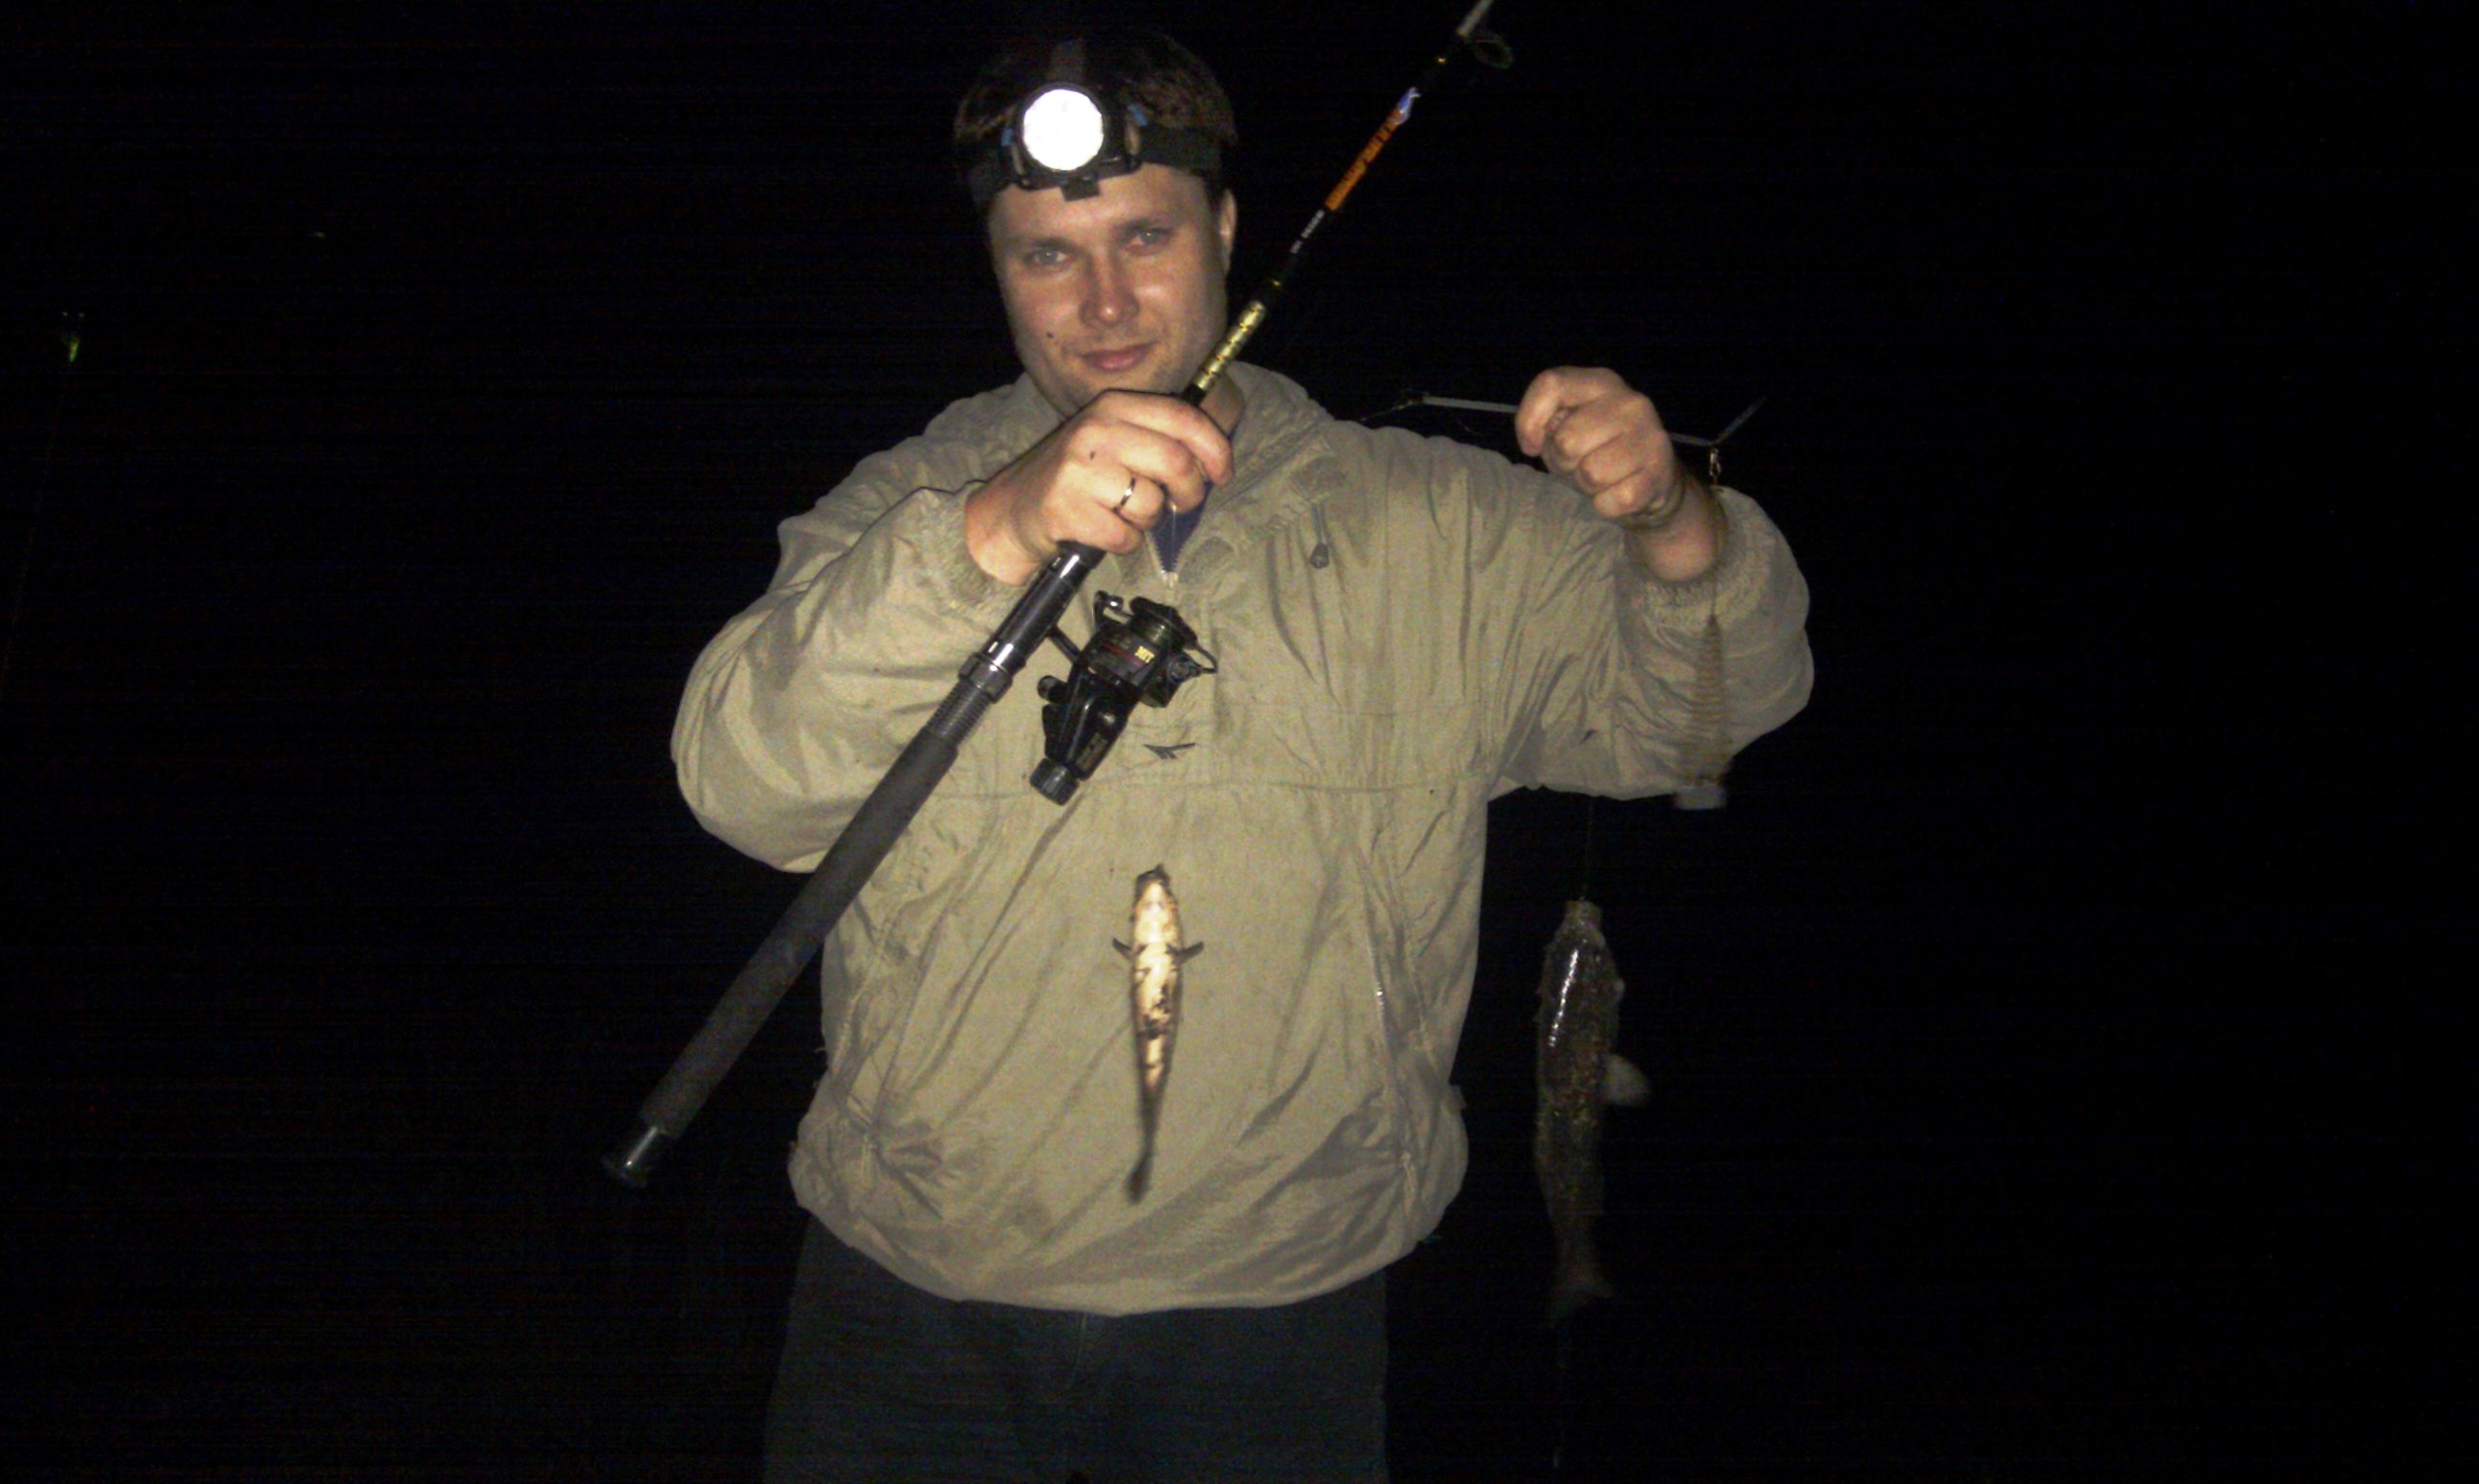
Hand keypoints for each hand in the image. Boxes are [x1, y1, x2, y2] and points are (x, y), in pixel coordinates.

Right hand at [965, 391, 1233, 585]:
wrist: (1011, 510)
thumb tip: (1215, 459)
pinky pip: (1126, 536)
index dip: (1215, 450)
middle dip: (1190, 493)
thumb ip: (1158, 440)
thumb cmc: (1076, 478)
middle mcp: (1096, 430)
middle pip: (1176, 463)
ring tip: (1123, 514)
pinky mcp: (1067, 509)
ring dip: (1148, 521)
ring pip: (1151, 503)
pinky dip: (1124, 542)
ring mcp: (1079, 469)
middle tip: (1180, 504)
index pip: (1183, 419)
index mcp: (1113, 406)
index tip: (1222, 475)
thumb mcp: (1112, 441)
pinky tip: (1103, 530)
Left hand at [1513, 366, 1687, 523]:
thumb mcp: (1565, 428)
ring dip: (1586, 486)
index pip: (1551, 384)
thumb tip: (1538, 440)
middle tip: (1579, 463)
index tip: (1531, 445)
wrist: (1654, 479)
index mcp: (1601, 383)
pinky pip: (1612, 501)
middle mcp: (1631, 402)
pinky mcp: (1659, 474)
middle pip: (1567, 441)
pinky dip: (1606, 506)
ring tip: (1600, 478)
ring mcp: (1650, 436)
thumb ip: (1546, 422)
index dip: (1529, 419)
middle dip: (1563, 462)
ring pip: (1591, 474)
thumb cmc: (1597, 449)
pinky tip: (1617, 493)